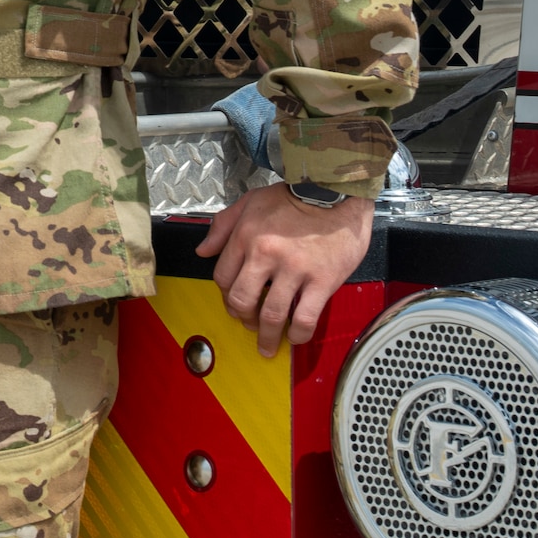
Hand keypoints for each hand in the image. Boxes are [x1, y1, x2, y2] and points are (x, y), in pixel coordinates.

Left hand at [196, 184, 373, 355]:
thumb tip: (203, 250)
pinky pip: (305, 317)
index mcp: (245, 237)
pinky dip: (298, 334)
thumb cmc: (293, 196)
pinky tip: (296, 337)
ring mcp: (295, 270)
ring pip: (272, 315)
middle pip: (242, 300)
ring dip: (268, 336)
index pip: (223, 277)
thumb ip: (222, 226)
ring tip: (268, 345)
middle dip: (242, 319)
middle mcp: (266, 255)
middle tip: (248, 326)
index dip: (225, 295)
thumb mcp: (250, 202)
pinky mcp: (322, 281)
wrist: (334, 192)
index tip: (234, 302)